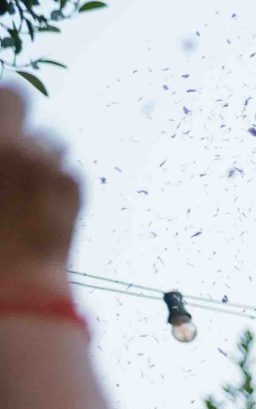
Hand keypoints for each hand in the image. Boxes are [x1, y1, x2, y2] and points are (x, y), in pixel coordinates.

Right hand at [0, 86, 78, 291]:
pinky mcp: (72, 185)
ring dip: (37, 152)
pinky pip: (65, 169)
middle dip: (10, 113)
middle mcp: (8, 144)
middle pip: (15, 97)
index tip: (2, 126)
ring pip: (46, 138)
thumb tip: (6, 143)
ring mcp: (43, 161)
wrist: (13, 289)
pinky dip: (55, 181)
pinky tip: (42, 207)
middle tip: (7, 140)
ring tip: (24, 184)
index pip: (1, 95)